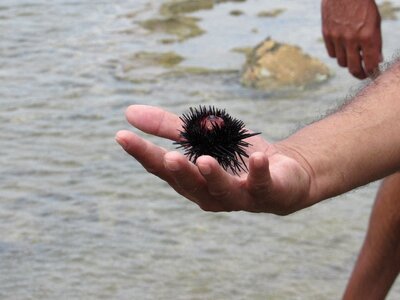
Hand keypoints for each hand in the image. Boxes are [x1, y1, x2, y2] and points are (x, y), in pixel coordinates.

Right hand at [115, 105, 312, 214]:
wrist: (285, 173)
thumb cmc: (237, 158)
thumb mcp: (203, 137)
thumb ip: (169, 128)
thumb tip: (129, 112)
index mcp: (192, 180)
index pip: (163, 169)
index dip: (143, 154)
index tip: (121, 136)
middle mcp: (211, 194)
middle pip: (191, 185)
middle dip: (179, 173)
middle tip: (166, 158)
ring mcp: (239, 196)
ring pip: (223, 190)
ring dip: (213, 176)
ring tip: (203, 161)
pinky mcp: (267, 192)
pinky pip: (262, 184)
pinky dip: (258, 172)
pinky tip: (256, 159)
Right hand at [321, 0, 381, 78]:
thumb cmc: (363, 6)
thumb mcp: (375, 23)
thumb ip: (375, 43)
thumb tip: (376, 61)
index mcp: (368, 35)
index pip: (371, 63)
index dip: (373, 72)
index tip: (373, 74)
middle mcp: (352, 39)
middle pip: (354, 68)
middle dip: (360, 74)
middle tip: (363, 74)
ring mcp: (337, 37)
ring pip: (342, 62)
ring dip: (348, 63)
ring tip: (353, 59)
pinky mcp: (327, 35)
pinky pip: (332, 53)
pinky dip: (338, 54)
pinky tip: (343, 48)